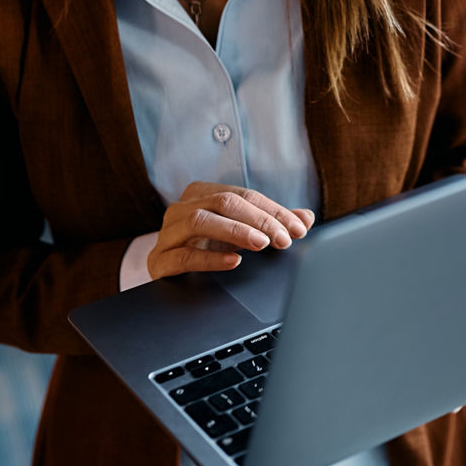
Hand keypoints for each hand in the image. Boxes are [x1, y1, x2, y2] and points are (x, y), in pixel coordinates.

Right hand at [147, 182, 315, 280]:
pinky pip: (184, 255)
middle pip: (224, 202)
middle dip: (260, 219)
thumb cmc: (205, 247)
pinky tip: (234, 261)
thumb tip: (306, 217)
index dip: (274, 211)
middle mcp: (182, 208)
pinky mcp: (159, 260)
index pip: (244, 196)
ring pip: (199, 222)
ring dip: (235, 231)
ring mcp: (167, 232)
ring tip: (262, 244)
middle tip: (285, 239)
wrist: (166, 272)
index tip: (299, 228)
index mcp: (201, 194)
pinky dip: (211, 258)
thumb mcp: (240, 232)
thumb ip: (271, 224)